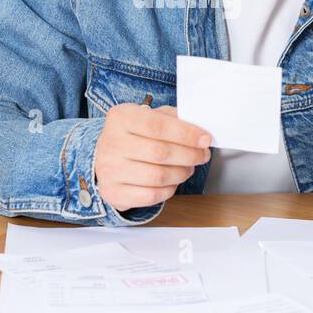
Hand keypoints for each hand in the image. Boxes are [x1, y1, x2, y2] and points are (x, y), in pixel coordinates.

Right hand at [94, 104, 211, 211]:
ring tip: (188, 168)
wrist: (107, 156)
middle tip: (202, 155)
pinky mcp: (112, 192)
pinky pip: (151, 196)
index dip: (186, 133)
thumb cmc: (135, 135)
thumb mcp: (151, 117)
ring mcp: (109, 169)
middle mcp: (111, 143)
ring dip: (181, 173)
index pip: (158, 125)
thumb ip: (174, 119)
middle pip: (160, 153)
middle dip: (189, 155)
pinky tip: (172, 181)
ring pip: (158, 176)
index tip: (205, 139)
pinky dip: (169, 190)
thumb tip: (200, 131)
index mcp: (121, 118)